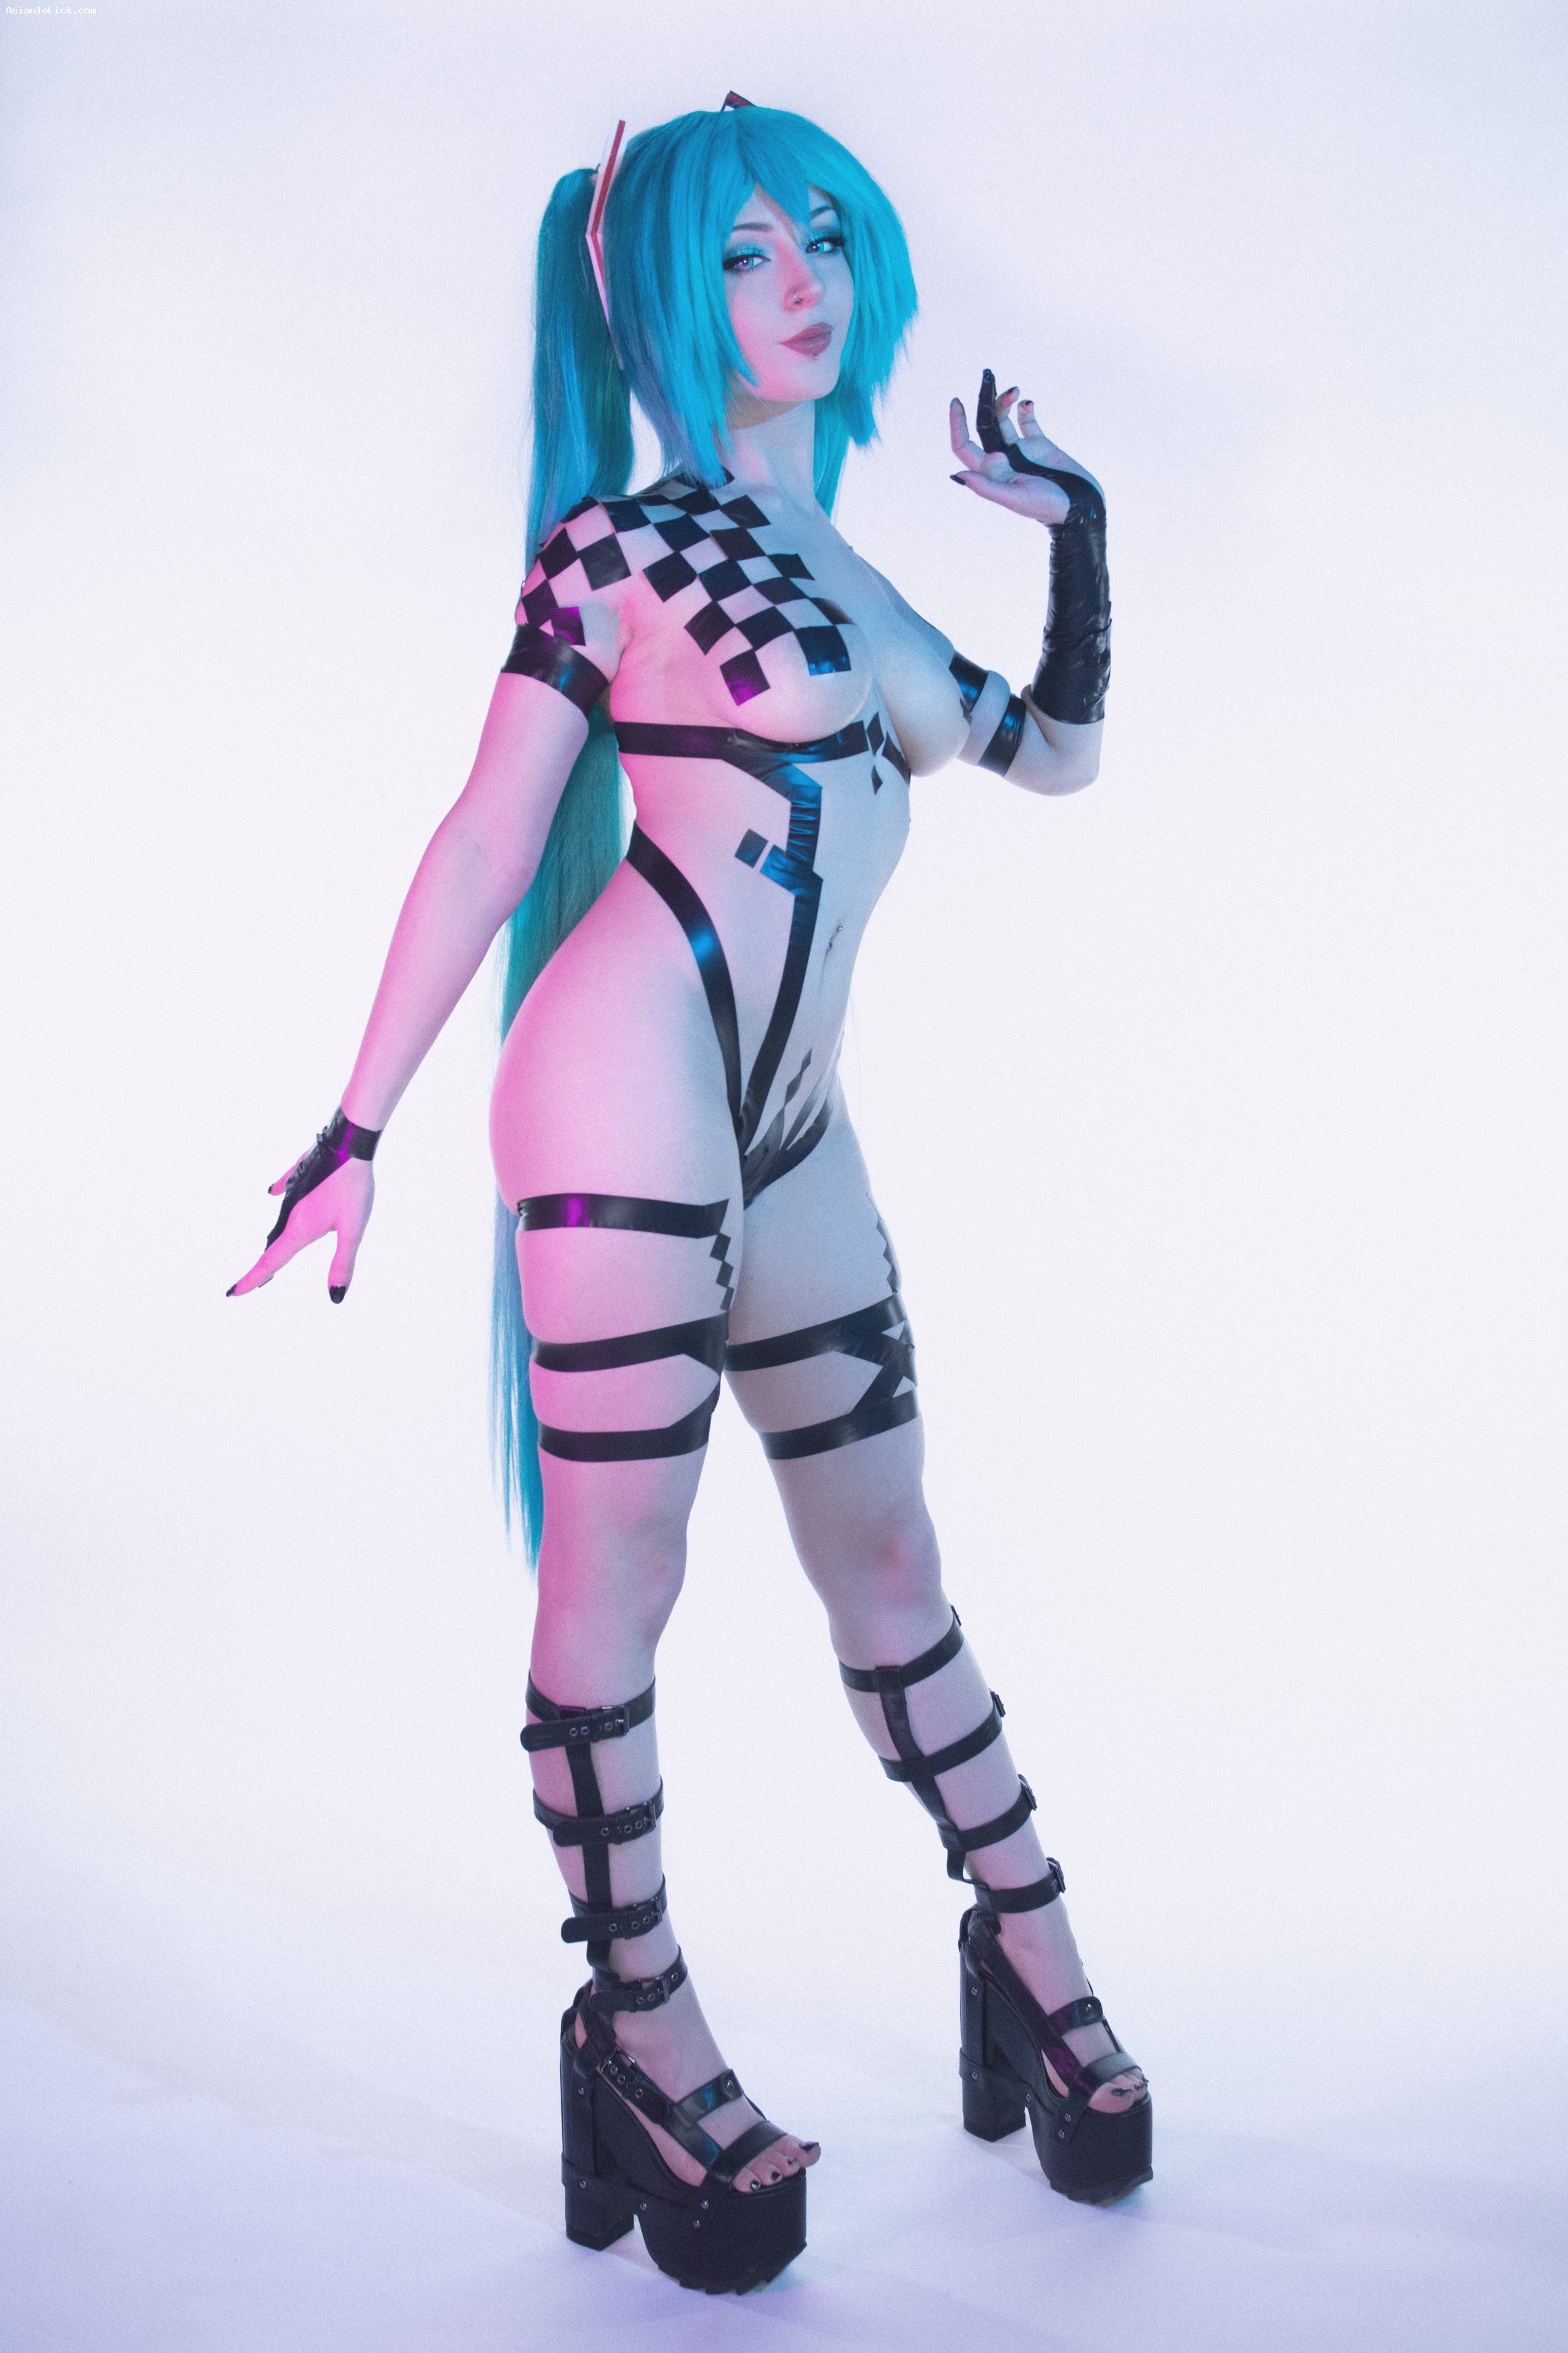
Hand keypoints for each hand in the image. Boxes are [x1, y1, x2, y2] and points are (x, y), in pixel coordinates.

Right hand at [227, 1124, 375, 1301]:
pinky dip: (278, 1194)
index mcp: (300, 1228)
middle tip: (253, 1283)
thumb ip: (343, 1263)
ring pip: (281, 1218)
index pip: (271, 1262)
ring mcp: (294, 1190)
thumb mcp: (353, 1230)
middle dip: (264, 1264)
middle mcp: (291, 1211)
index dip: (252, 1280)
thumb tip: (335, 1298)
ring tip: (268, 1251)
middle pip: (274, 1243)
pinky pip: (285, 1185)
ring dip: (274, 1237)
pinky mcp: (301, 1172)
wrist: (349, 1143)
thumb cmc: (354, 1187)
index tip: (232, 1293)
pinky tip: (270, 1191)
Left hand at [949, 369, 1101, 523]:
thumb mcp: (1015, 498)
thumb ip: (987, 487)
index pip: (964, 446)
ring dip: (1005, 402)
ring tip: (1015, 391)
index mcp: (991, 473)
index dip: (957, 425)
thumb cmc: (1047, 507)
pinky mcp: (1039, 443)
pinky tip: (1027, 403)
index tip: (956, 402)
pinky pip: (1026, 420)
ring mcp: (1019, 449)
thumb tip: (958, 474)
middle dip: (984, 402)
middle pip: (983, 425)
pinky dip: (1025, 408)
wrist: (1081, 505)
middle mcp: (1002, 459)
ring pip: (1003, 419)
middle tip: (989, 377)